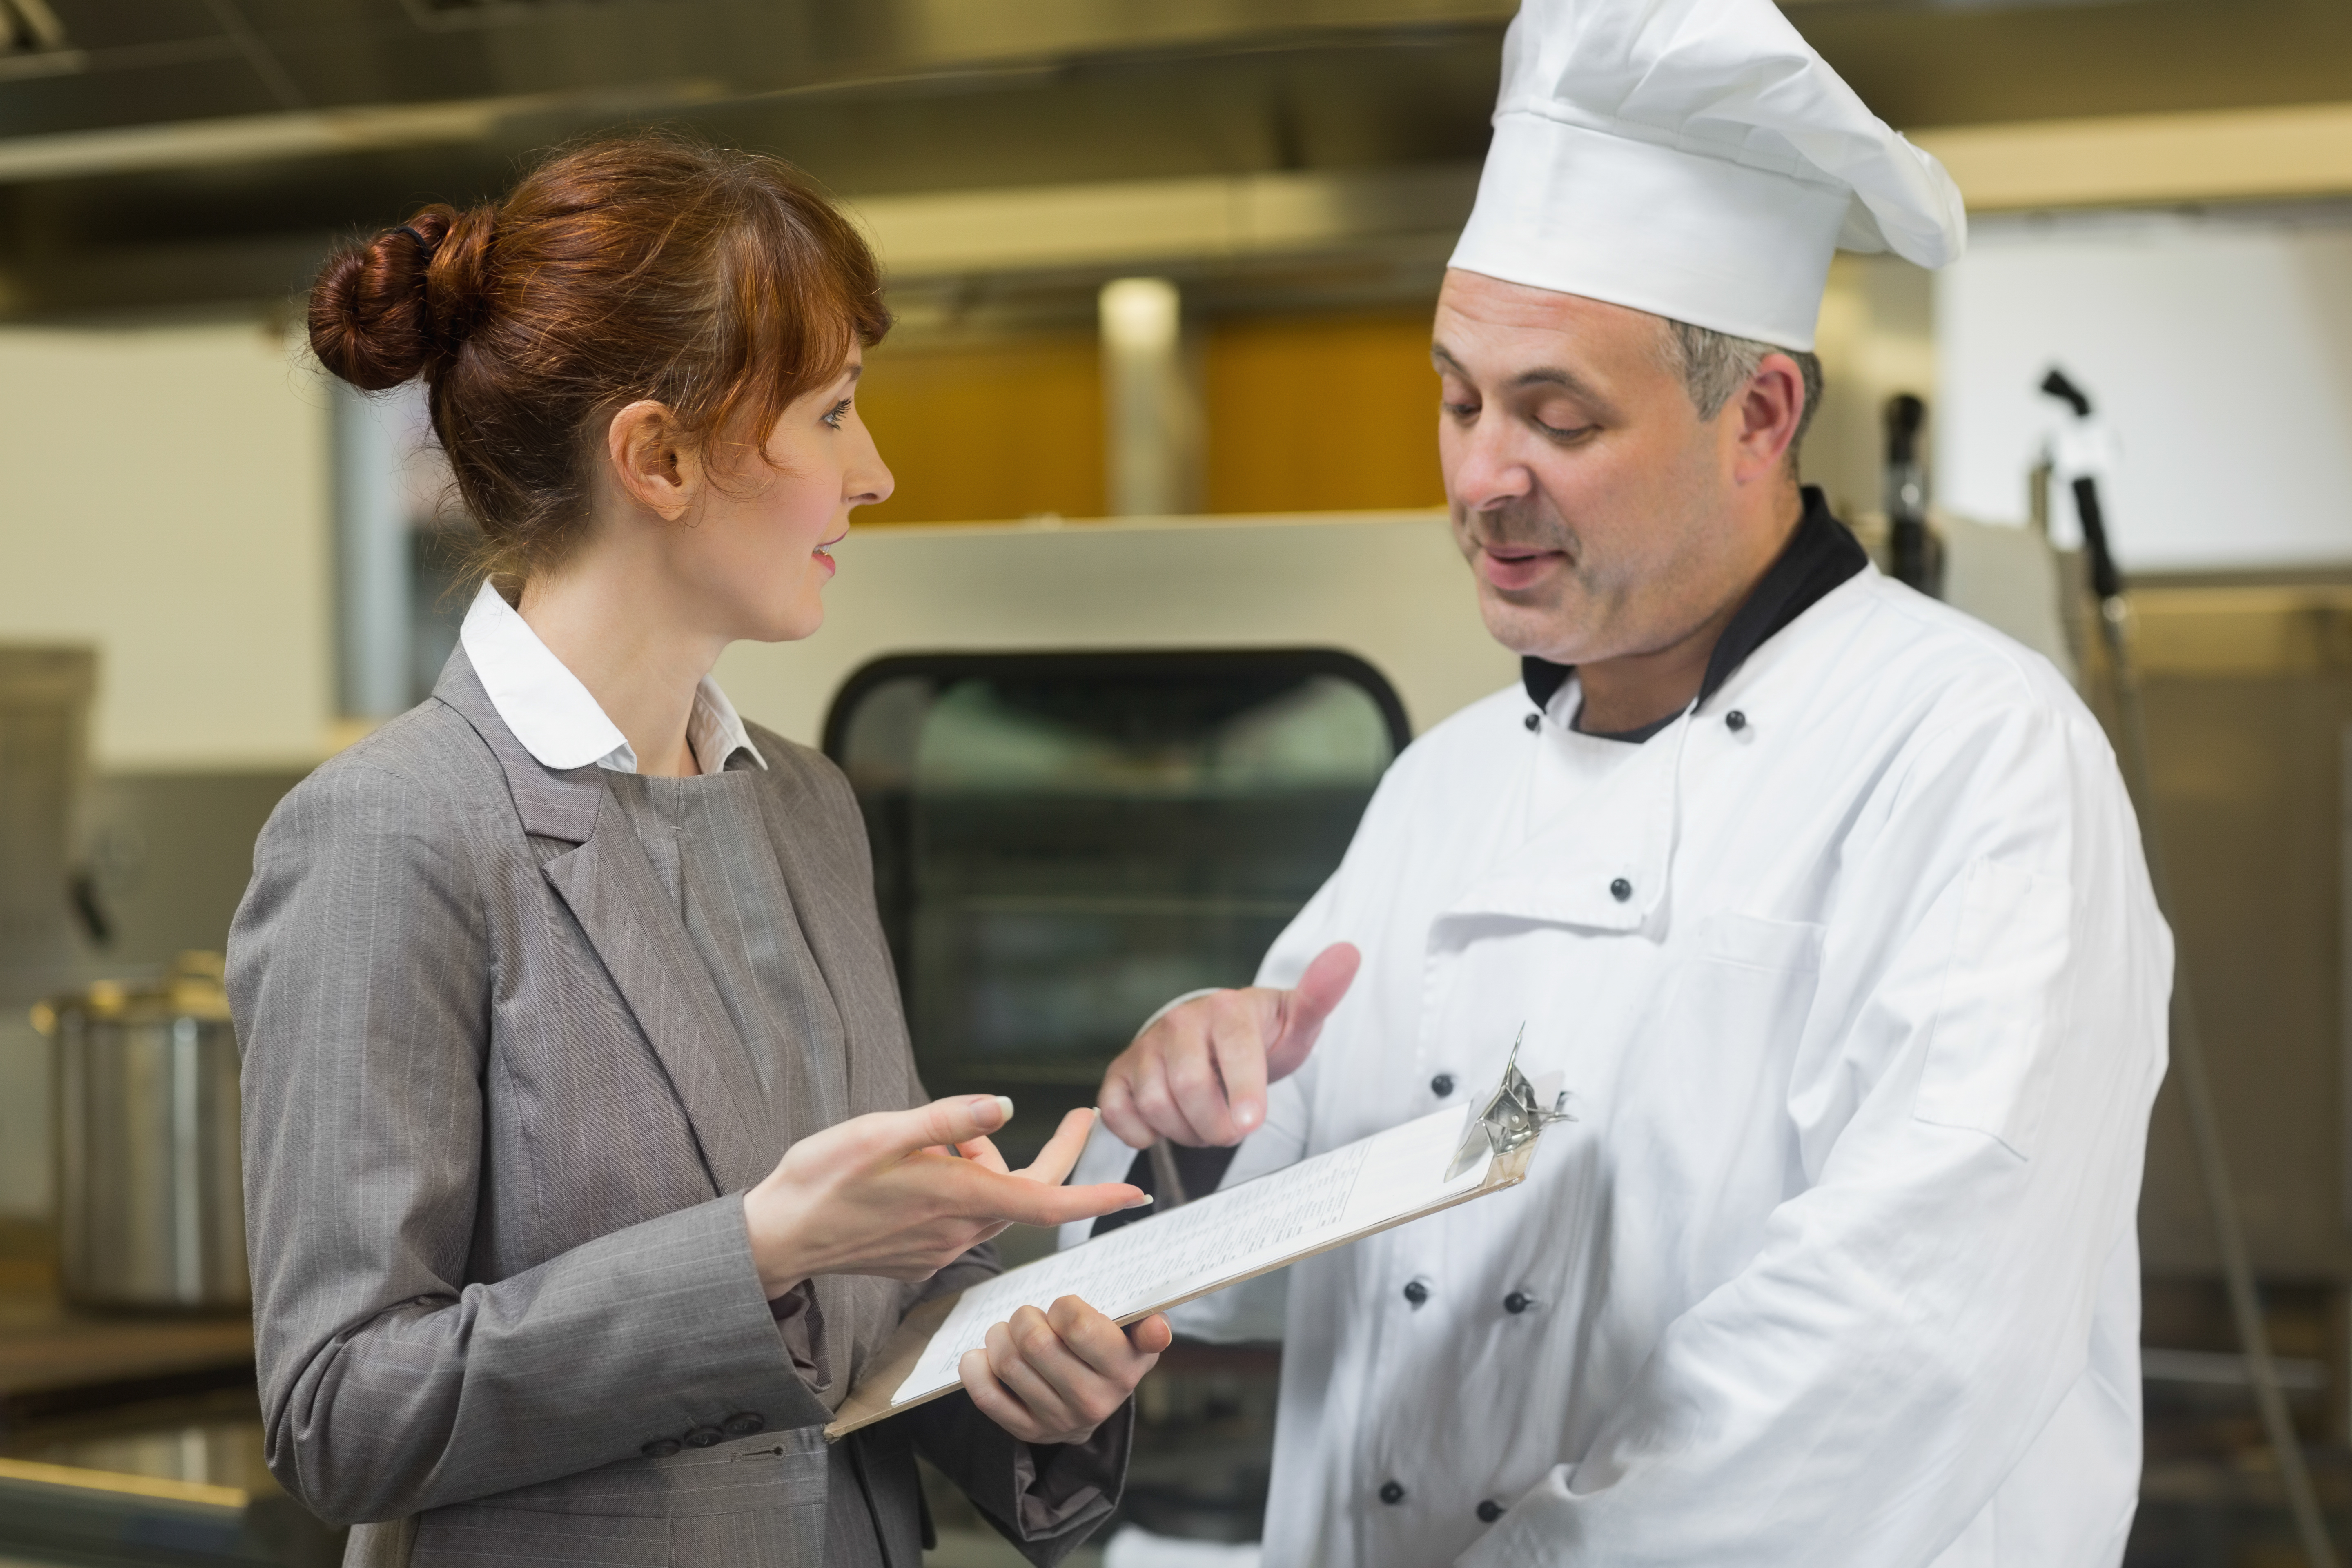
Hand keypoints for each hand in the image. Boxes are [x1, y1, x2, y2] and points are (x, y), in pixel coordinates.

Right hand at [744, 1100, 1145, 1296]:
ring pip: (990, 1196)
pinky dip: (955, 1184)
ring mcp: (941, 1246)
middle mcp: (958, 1228)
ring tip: (925, 1138)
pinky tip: (908, 1170)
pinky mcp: (923, 1254)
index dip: (1094, 1196)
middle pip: (1026, 1190)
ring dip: (981, 1162)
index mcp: (957, 1196)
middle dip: (1053, 1154)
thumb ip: (946, 1120)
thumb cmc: (823, 1178)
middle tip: (1084, 1116)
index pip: (1044, 1199)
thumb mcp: (881, 1133)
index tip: (1137, 1194)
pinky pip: (960, 1213)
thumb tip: (1006, 1108)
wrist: (777, 1237)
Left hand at [960, 1297, 1172, 1444]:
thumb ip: (1148, 1327)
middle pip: (1035, 1342)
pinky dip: (975, 1368)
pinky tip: (983, 1355)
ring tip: (1009, 1332)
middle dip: (1025, 1317)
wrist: (1095, 1403)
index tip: (1063, 1309)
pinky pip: (987, 1396)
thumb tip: (1157, 1328)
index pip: (1076, 1325)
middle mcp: (1092, 1402)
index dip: (1061, 1306)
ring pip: (1008, 1363)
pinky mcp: (1025, 1431)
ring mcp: (1056, 1421)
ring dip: (1000, 1336)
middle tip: (1030, 1316)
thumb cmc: (1111, 1354)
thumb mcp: (1137, 1338)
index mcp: (1123, 1372)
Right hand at [1098, 942, 1359, 1147]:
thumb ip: (1321, 994)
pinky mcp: (1121, 1072)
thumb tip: (1349, 953)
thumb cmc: (1262, 1035)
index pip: (1234, 1050)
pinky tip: (1166, 1124)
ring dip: (1186, 1131)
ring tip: (1207, 1123)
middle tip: (1234, 1128)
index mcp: (1226, 1009)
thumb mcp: (1297, 1020)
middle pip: (1188, 1086)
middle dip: (1216, 1123)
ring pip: (1155, 1104)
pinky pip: (1118, 1112)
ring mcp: (1147, 1047)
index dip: (1243, 1090)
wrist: (1217, 1037)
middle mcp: (1180, 1023)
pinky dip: (1142, 1131)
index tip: (1252, 1123)